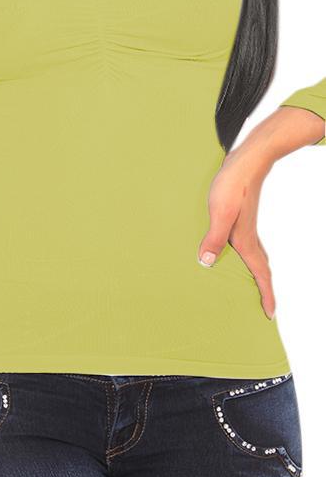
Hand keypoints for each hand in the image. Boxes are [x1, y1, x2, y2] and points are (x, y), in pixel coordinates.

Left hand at [197, 146, 275, 320]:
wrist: (246, 161)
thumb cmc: (233, 185)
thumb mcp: (220, 211)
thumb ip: (213, 238)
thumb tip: (206, 264)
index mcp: (245, 241)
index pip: (260, 273)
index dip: (266, 294)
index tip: (270, 314)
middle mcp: (249, 238)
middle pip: (261, 270)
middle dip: (264, 290)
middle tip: (266, 308)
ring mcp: (246, 228)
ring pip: (256, 259)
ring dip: (257, 275)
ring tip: (253, 289)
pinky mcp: (241, 219)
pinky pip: (249, 248)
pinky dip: (248, 260)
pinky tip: (236, 256)